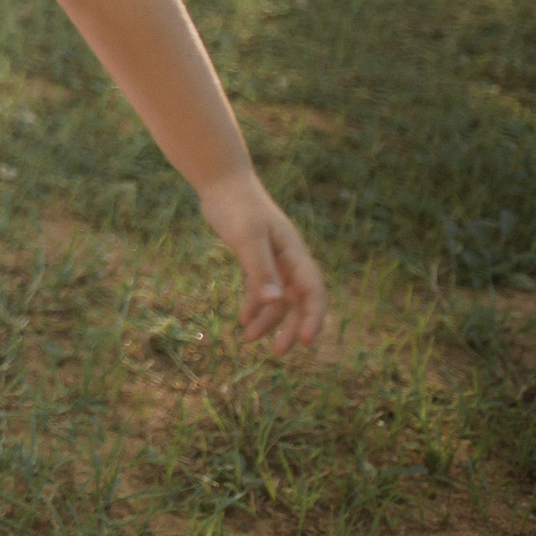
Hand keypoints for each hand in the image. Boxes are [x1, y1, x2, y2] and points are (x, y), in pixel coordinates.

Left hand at [198, 172, 327, 354]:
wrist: (222, 184)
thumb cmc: (237, 207)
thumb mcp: (247, 237)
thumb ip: (259, 268)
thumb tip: (274, 301)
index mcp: (294, 254)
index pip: (313, 291)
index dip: (313, 317)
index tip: (306, 342)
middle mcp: (289, 259)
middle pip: (299, 300)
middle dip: (292, 326)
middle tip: (278, 352)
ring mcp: (274, 260)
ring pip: (279, 298)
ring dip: (268, 319)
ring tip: (248, 339)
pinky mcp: (258, 259)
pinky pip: (262, 289)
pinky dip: (254, 305)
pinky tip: (242, 320)